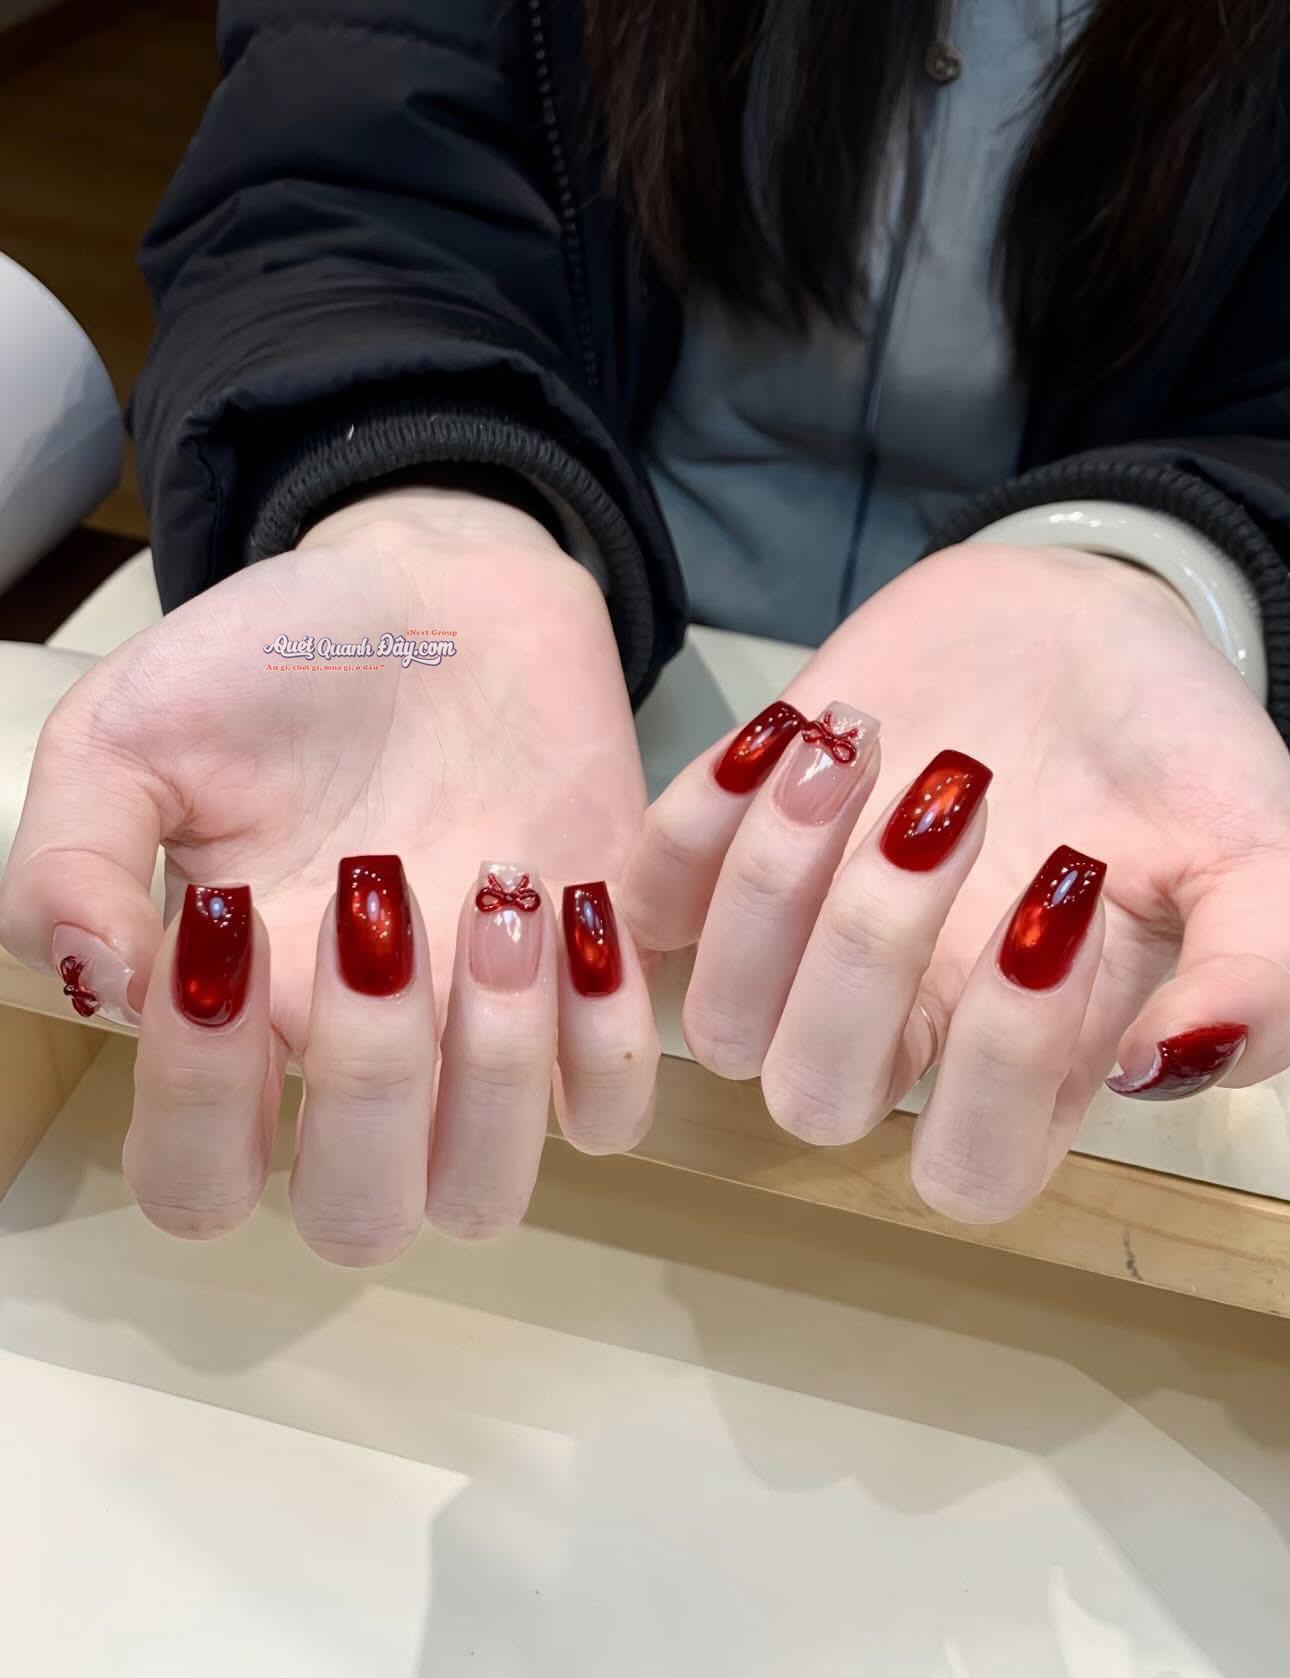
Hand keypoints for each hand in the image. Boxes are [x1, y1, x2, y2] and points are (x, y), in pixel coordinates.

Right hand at [0, 489, 656, 1258]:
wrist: (441, 591)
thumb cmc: (277, 667)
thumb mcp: (133, 731)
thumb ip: (73, 858)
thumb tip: (102, 984)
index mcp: (237, 1023)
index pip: (198, 1179)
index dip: (202, 1098)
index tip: (228, 905)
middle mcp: (361, 1061)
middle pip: (358, 1219)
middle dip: (370, 1082)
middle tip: (379, 909)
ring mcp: (482, 1039)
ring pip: (487, 1193)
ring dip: (495, 1068)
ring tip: (497, 896)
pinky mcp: (595, 988)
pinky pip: (614, 1108)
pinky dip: (606, 1032)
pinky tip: (575, 899)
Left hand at [622, 542, 1289, 1222]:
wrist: (1066, 622)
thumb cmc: (1164, 748)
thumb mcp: (1256, 844)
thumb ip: (1258, 968)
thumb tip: (1170, 1065)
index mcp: (1022, 1059)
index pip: (971, 1170)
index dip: (1001, 1064)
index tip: (1070, 884)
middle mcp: (897, 1028)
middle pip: (817, 1098)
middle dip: (871, 946)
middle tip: (958, 793)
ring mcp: (800, 953)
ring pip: (718, 1019)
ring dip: (777, 877)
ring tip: (864, 742)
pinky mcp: (724, 861)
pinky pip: (652, 902)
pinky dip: (694, 823)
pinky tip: (790, 731)